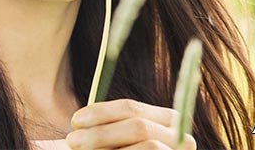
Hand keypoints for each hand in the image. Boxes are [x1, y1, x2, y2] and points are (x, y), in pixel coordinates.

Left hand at [67, 99, 195, 148]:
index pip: (131, 108)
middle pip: (138, 127)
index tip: (75, 121)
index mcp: (168, 120)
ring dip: (109, 146)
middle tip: (73, 140)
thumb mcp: (120, 141)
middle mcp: (182, 139)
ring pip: (147, 148)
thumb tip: (79, 122)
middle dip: (102, 134)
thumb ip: (111, 128)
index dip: (101, 113)